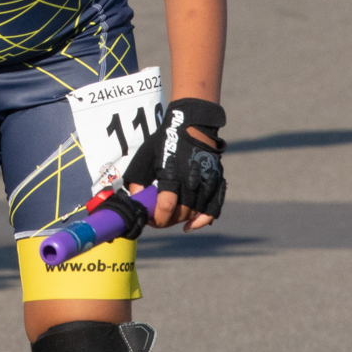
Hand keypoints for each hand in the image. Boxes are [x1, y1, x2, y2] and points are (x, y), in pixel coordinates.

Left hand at [123, 99, 226, 230]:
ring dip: (181, 220)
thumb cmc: (165, 141)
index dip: (157, 219)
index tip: (150, 220)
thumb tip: (135, 199)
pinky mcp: (216, 183)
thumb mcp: (145, 157)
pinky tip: (191, 225)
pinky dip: (203, 220)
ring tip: (170, 218)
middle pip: (181, 214)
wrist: (192, 126)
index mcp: (172, 176)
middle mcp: (191, 182)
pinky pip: (213, 209)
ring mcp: (206, 183)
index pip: (166, 207)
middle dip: (166, 221)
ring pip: (195, 213)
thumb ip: (138, 179)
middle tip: (157, 219)